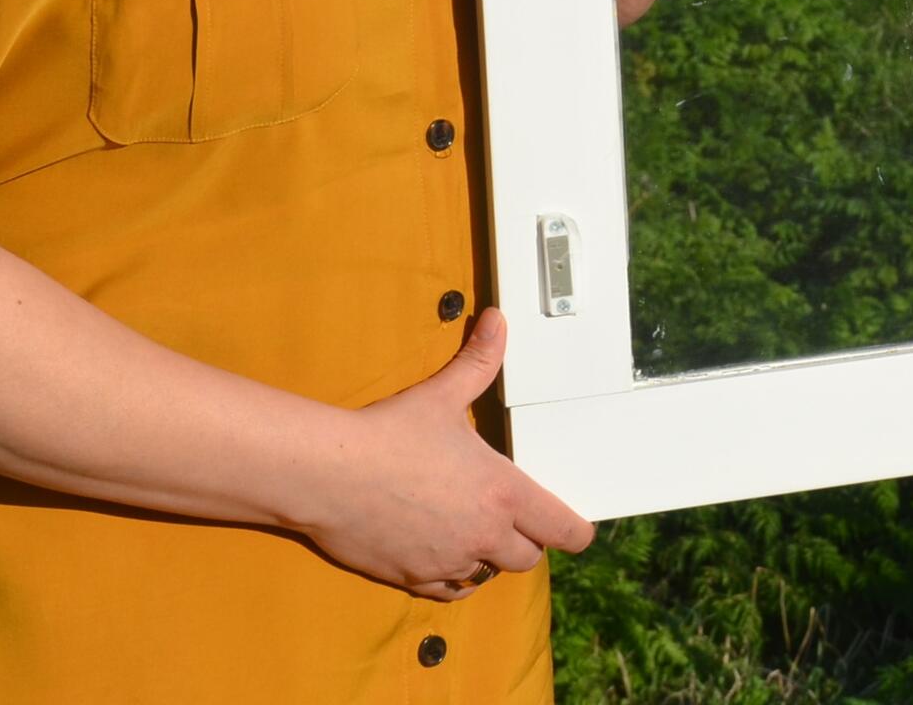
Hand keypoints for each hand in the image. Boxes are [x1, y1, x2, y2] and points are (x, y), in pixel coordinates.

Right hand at [297, 310, 593, 598]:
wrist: (331, 474)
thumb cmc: (391, 433)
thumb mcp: (443, 394)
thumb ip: (479, 361)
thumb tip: (497, 321)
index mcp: (501, 493)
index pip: (560, 529)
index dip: (576, 532)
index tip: (581, 531)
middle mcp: (482, 535)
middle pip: (527, 557)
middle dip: (529, 541)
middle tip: (519, 520)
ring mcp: (447, 561)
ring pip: (488, 575)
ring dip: (490, 559)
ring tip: (481, 533)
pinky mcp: (412, 578)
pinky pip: (450, 591)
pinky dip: (455, 577)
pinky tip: (447, 556)